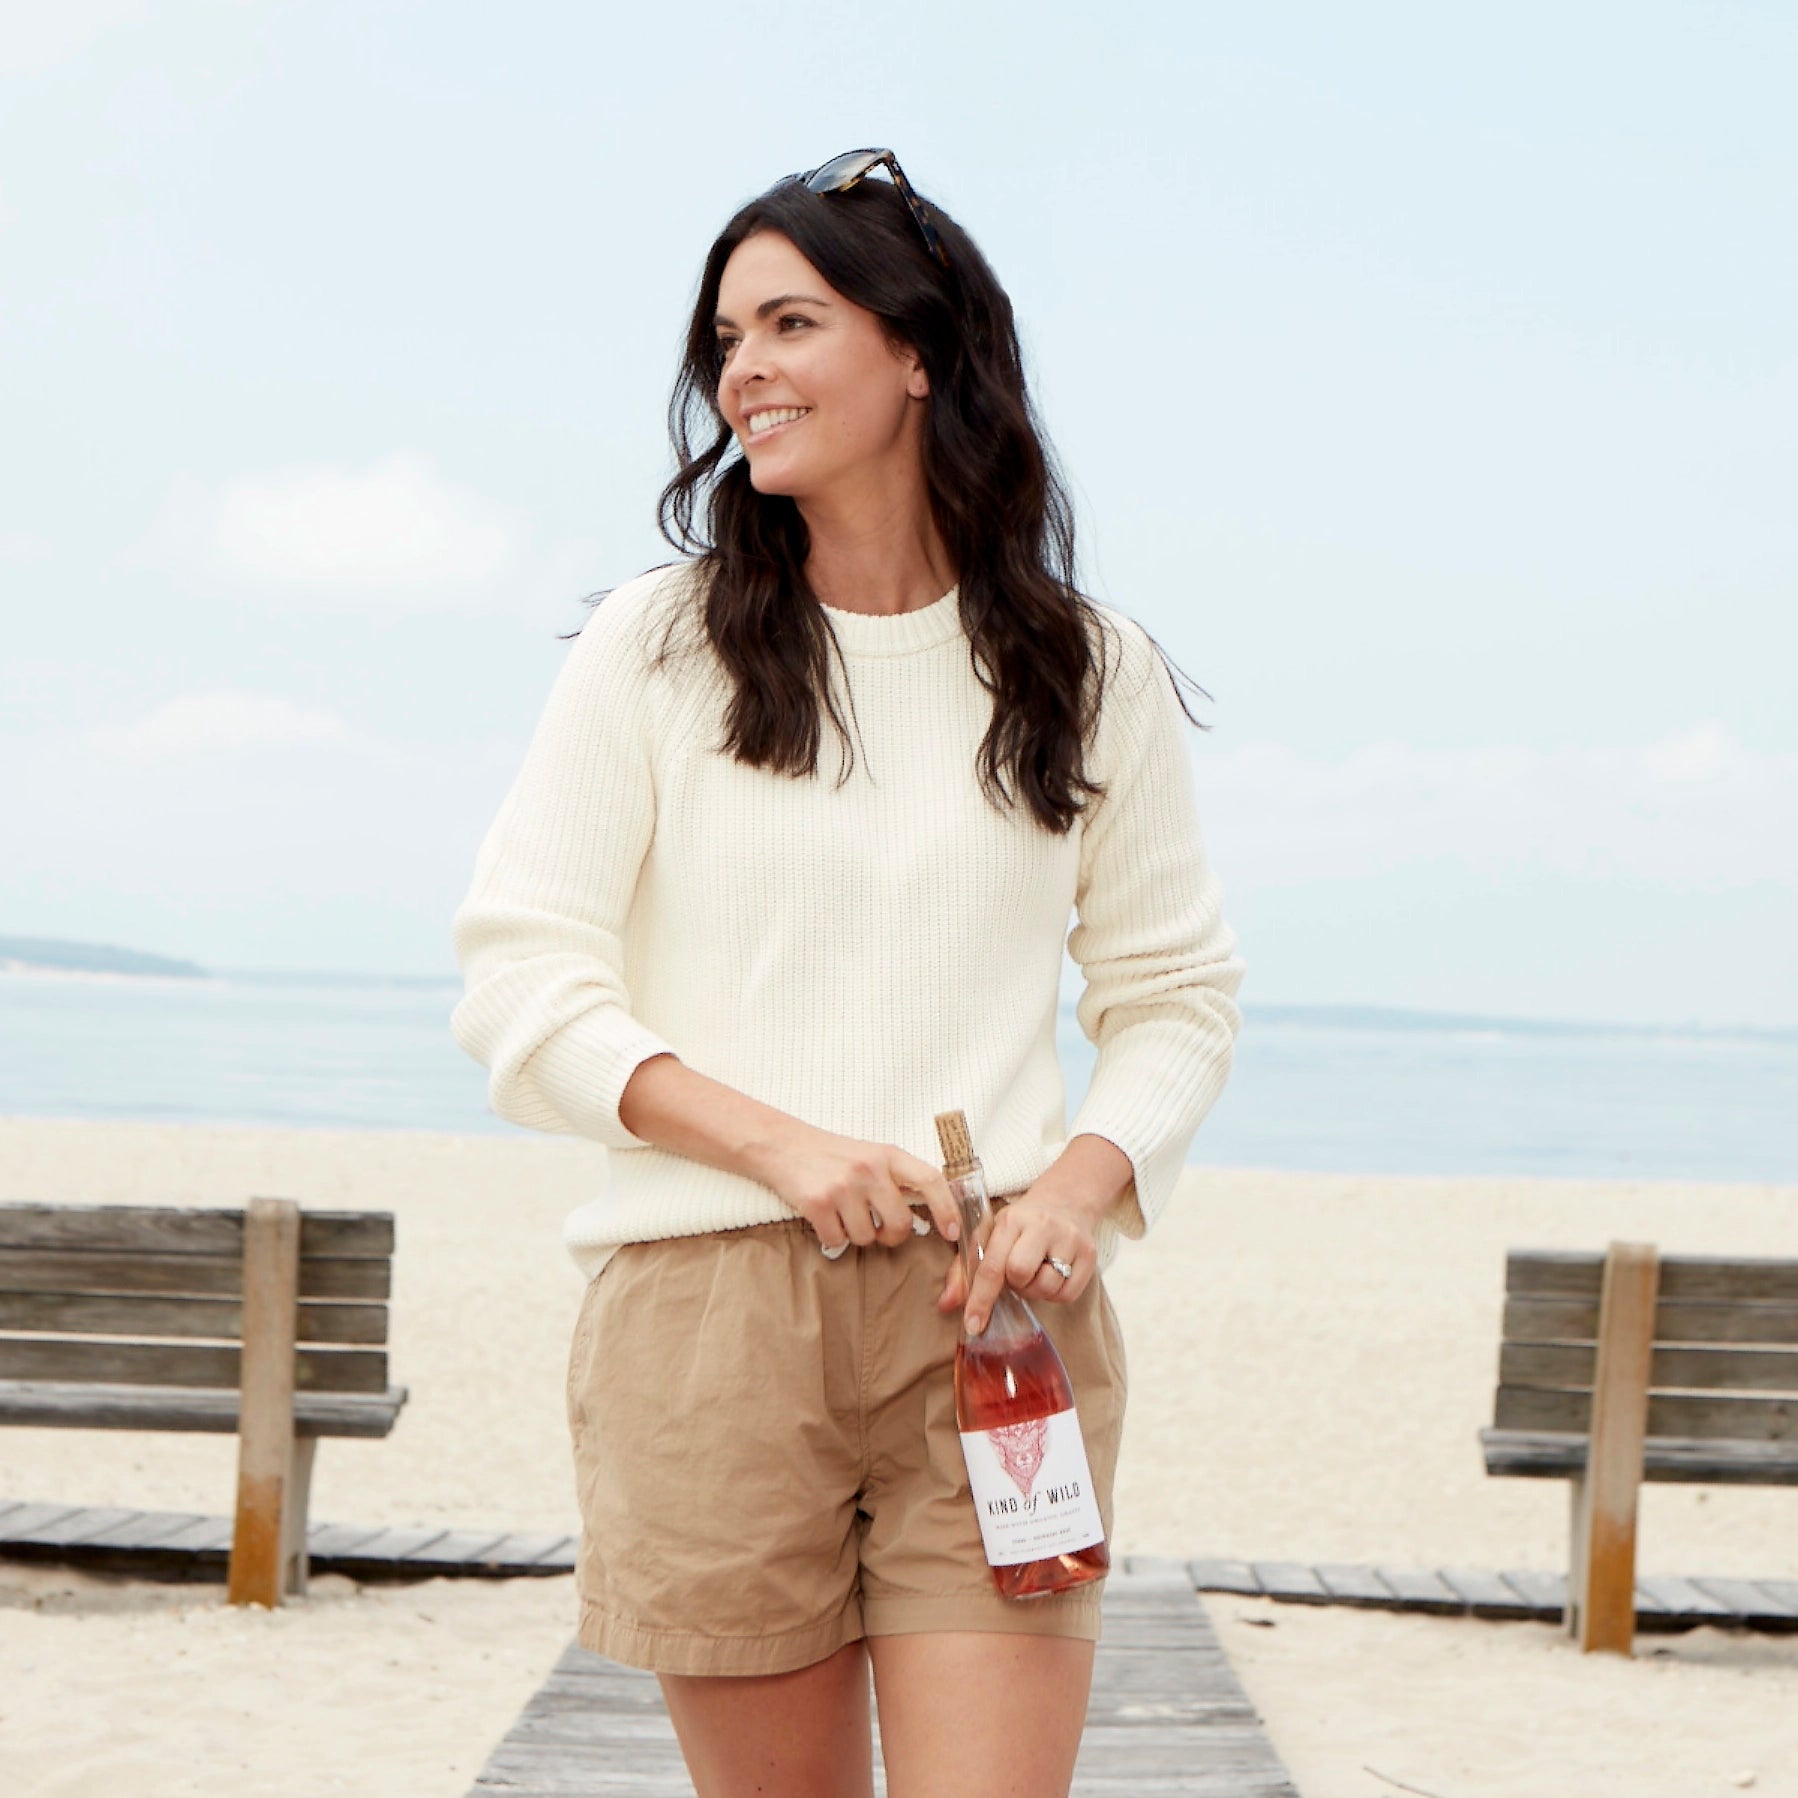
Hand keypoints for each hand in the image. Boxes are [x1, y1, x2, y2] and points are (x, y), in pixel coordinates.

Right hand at [755, 1122, 959, 1254]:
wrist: (783, 1145)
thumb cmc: (831, 1154)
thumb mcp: (871, 1154)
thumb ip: (896, 1178)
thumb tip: (929, 1212)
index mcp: (888, 1155)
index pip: (930, 1180)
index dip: (947, 1209)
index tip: (952, 1232)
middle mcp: (869, 1169)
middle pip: (900, 1223)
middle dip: (892, 1236)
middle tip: (880, 1230)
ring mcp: (843, 1186)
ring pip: (867, 1237)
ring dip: (856, 1235)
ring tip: (843, 1214)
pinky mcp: (818, 1203)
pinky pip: (837, 1241)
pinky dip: (832, 1238)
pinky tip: (825, 1218)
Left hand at [936, 1137, 1132, 1331]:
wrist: (1066, 1201)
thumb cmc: (1021, 1225)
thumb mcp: (990, 1236)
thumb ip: (965, 1269)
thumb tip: (946, 1304)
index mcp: (1011, 1219)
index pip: (992, 1265)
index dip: (980, 1299)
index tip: (973, 1325)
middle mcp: (1042, 1225)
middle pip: (1020, 1275)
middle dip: (1014, 1284)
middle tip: (1017, 1274)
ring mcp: (1069, 1239)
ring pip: (1046, 1288)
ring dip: (1035, 1290)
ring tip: (1036, 1271)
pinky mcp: (1090, 1254)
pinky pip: (1067, 1295)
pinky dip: (1055, 1293)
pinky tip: (1052, 1275)